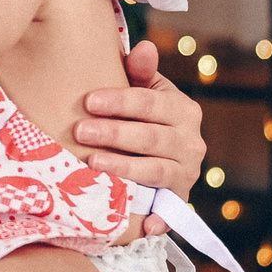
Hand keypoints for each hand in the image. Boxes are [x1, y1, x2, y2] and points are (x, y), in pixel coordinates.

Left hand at [76, 39, 205, 236]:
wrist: (164, 154)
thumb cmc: (142, 115)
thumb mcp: (145, 90)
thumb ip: (140, 71)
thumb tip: (142, 47)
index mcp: (183, 110)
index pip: (150, 104)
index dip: (119, 101)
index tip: (88, 101)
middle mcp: (191, 143)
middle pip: (151, 138)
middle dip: (114, 133)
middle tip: (80, 130)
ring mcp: (186, 174)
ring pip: (155, 171)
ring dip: (124, 168)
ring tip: (92, 163)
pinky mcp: (177, 201)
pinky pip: (169, 213)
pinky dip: (158, 220)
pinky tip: (141, 224)